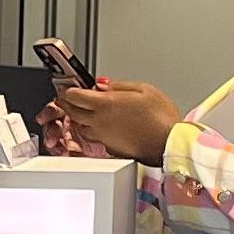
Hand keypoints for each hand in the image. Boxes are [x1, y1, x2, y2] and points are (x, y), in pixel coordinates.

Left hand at [39, 78, 180, 163]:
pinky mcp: (110, 148)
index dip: (69, 90)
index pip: (75, 96)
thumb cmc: (161, 118)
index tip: (68, 87)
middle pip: (73, 112)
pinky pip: (95, 138)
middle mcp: (100, 122)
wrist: (168, 144)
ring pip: (81, 127)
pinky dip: (93, 130)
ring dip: (78, 118)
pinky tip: (100, 126)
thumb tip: (103, 85)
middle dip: (67, 103)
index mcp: (106, 105)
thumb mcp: (144, 90)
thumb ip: (119, 86)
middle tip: (66, 98)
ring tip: (82, 111)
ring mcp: (103, 137)